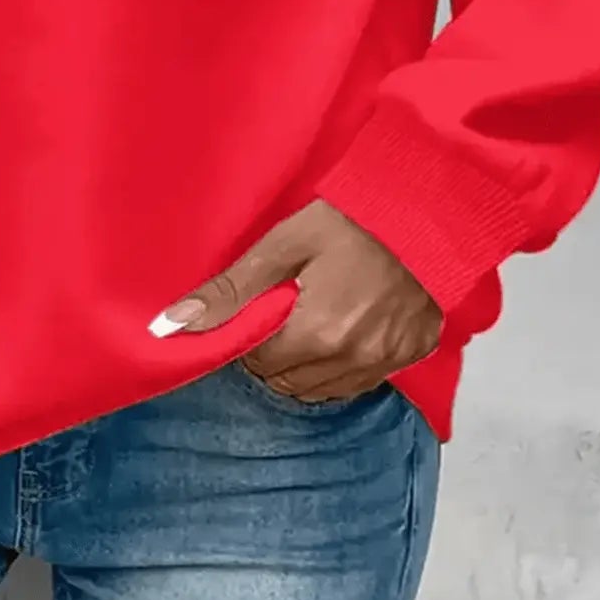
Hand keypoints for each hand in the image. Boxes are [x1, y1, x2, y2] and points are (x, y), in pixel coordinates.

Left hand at [153, 199, 440, 403]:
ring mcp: (386, 363)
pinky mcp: (412, 356)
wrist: (429, 209)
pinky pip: (360, 382)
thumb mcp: (284, 243)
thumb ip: (229, 290)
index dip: (249, 336)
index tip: (257, 309)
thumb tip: (170, 327)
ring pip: (322, 390)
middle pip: (288, 382)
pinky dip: (342, 367)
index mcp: (316, 334)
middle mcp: (351, 360)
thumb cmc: (351, 220)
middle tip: (281, 313)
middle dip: (274, 355)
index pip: (257, 363)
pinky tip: (343, 329)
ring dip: (306, 365)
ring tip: (310, 321)